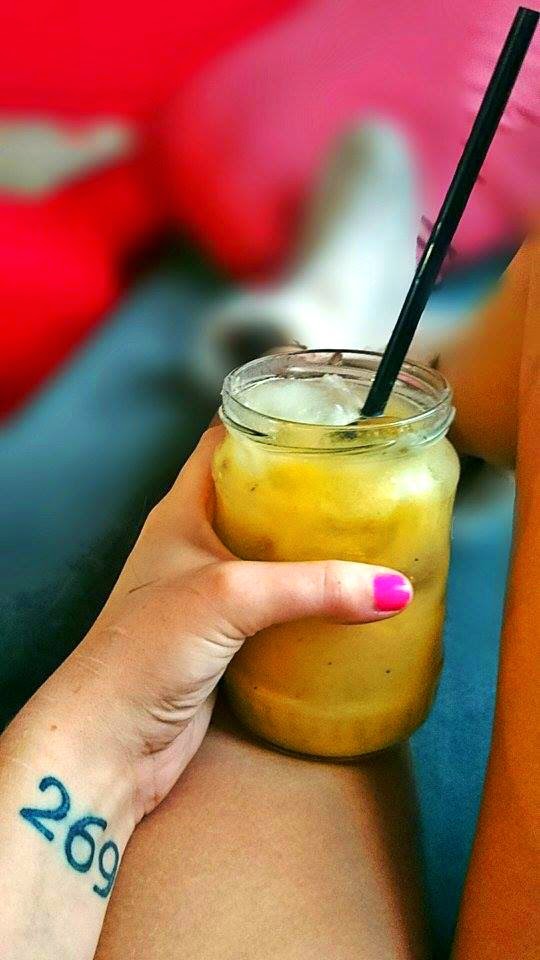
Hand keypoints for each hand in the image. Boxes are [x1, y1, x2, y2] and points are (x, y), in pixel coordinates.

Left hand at [44, 426, 412, 821]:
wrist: (110, 744)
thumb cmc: (140, 654)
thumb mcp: (230, 597)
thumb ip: (313, 586)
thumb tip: (389, 587)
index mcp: (182, 513)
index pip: (225, 444)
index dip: (269, 424)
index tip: (323, 420)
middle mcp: (194, 547)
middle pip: (258, 499)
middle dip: (307, 490)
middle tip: (363, 482)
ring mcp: (210, 595)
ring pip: (271, 557)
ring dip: (313, 551)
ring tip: (369, 538)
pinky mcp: (227, 641)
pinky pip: (277, 609)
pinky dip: (310, 603)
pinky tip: (347, 606)